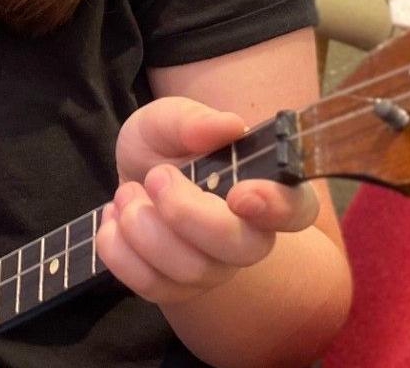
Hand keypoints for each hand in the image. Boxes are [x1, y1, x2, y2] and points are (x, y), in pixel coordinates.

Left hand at [100, 97, 319, 304]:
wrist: (131, 179)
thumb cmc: (165, 148)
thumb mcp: (167, 119)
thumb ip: (193, 119)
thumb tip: (228, 125)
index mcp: (265, 188)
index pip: (296, 208)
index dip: (276, 207)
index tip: (239, 193)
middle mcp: (249, 237)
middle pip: (241, 248)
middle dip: (187, 214)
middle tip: (155, 177)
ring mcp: (215, 269)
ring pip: (192, 270)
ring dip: (143, 227)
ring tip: (126, 193)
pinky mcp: (176, 290)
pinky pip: (152, 286)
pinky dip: (119, 250)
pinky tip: (113, 219)